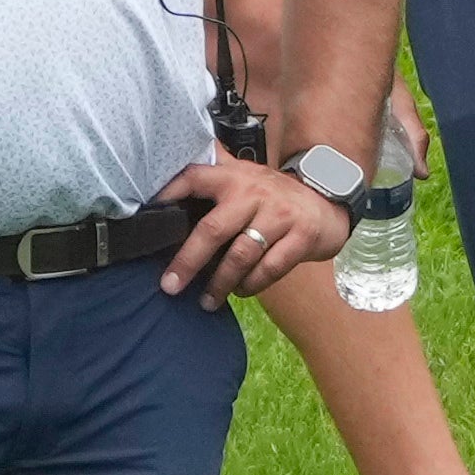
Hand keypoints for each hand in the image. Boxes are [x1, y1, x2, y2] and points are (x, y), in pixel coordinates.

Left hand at [152, 149, 346, 298]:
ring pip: (241, 255)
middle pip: (214, 229)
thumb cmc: (275, 196)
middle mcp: (255, 193)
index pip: (195, 178)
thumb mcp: (246, 177)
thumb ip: (215, 174)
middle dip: (188, 261)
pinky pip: (270, 268)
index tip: (146, 216)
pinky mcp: (301, 237)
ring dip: (220, 282)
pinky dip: (252, 284)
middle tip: (170, 285)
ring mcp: (280, 215)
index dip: (169, 194)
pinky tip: (240, 291)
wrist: (327, 203)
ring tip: (206, 300)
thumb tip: (167, 175)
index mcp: (235, 177)